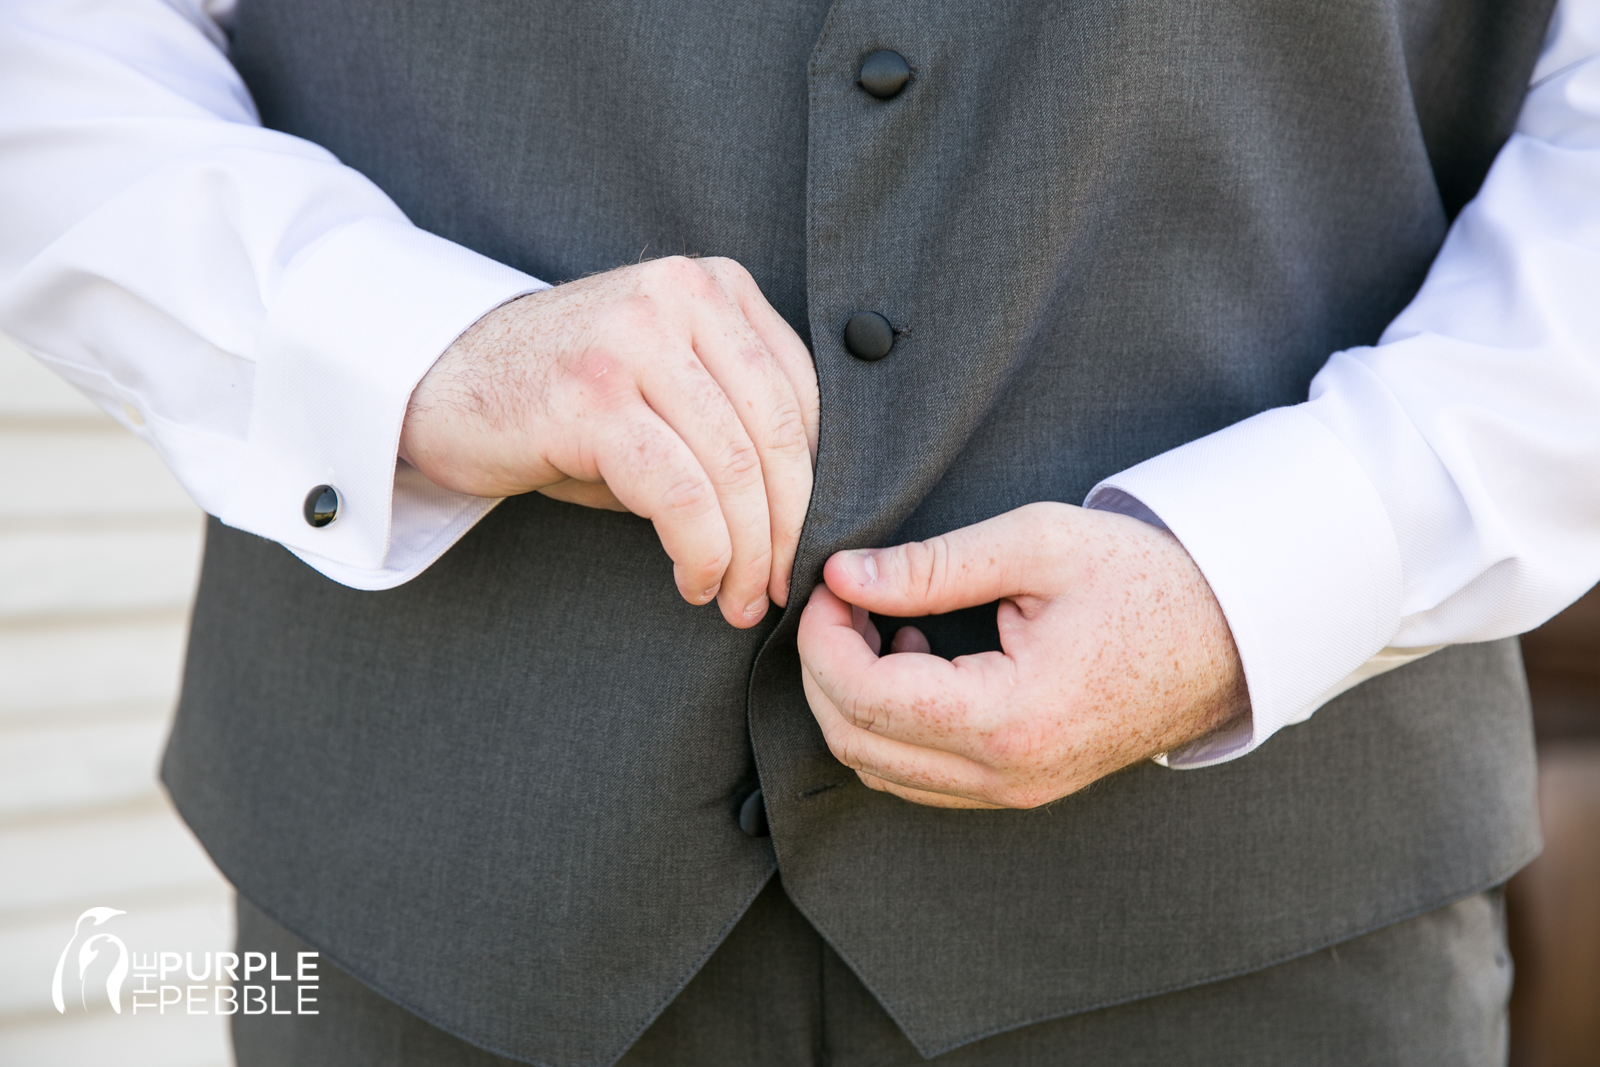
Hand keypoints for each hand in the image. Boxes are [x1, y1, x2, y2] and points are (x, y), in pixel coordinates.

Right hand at [400, 257, 818, 627]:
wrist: (434, 378)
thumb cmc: (558, 399)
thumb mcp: (660, 389)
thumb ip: (731, 423)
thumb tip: (800, 515)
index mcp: (713, 285)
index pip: (802, 396)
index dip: (817, 485)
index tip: (802, 544)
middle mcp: (680, 296)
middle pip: (778, 434)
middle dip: (787, 529)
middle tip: (776, 588)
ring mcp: (633, 340)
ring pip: (734, 468)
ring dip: (746, 554)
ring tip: (735, 598)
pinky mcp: (591, 396)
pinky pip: (679, 493)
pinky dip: (701, 551)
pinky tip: (693, 580)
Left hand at [797, 502, 1248, 807]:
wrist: (1232, 631)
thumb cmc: (1144, 577)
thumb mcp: (1036, 545)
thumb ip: (929, 565)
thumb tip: (842, 575)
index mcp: (1009, 717)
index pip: (862, 695)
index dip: (822, 636)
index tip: (829, 582)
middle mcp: (1006, 774)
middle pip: (855, 741)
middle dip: (825, 666)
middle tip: (844, 597)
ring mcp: (1014, 791)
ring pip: (879, 768)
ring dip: (854, 698)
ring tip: (885, 622)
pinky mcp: (1020, 787)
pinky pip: (919, 774)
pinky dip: (891, 724)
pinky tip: (919, 658)